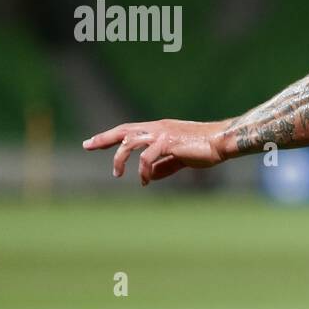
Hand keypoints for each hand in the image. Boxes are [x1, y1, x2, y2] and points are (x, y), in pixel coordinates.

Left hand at [83, 119, 228, 184]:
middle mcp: (157, 128)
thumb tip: (148, 177)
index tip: (92, 142)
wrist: (221, 142)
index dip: (110, 136)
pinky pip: (147, 157)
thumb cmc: (204, 149)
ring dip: (120, 159)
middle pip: (123, 130)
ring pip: (130, 142)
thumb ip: (164, 166)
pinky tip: (145, 180)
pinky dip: (143, 170)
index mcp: (159, 129)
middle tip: (87, 145)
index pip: (129, 130)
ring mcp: (162, 134)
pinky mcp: (168, 143)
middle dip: (104, 138)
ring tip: (118, 174)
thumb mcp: (180, 159)